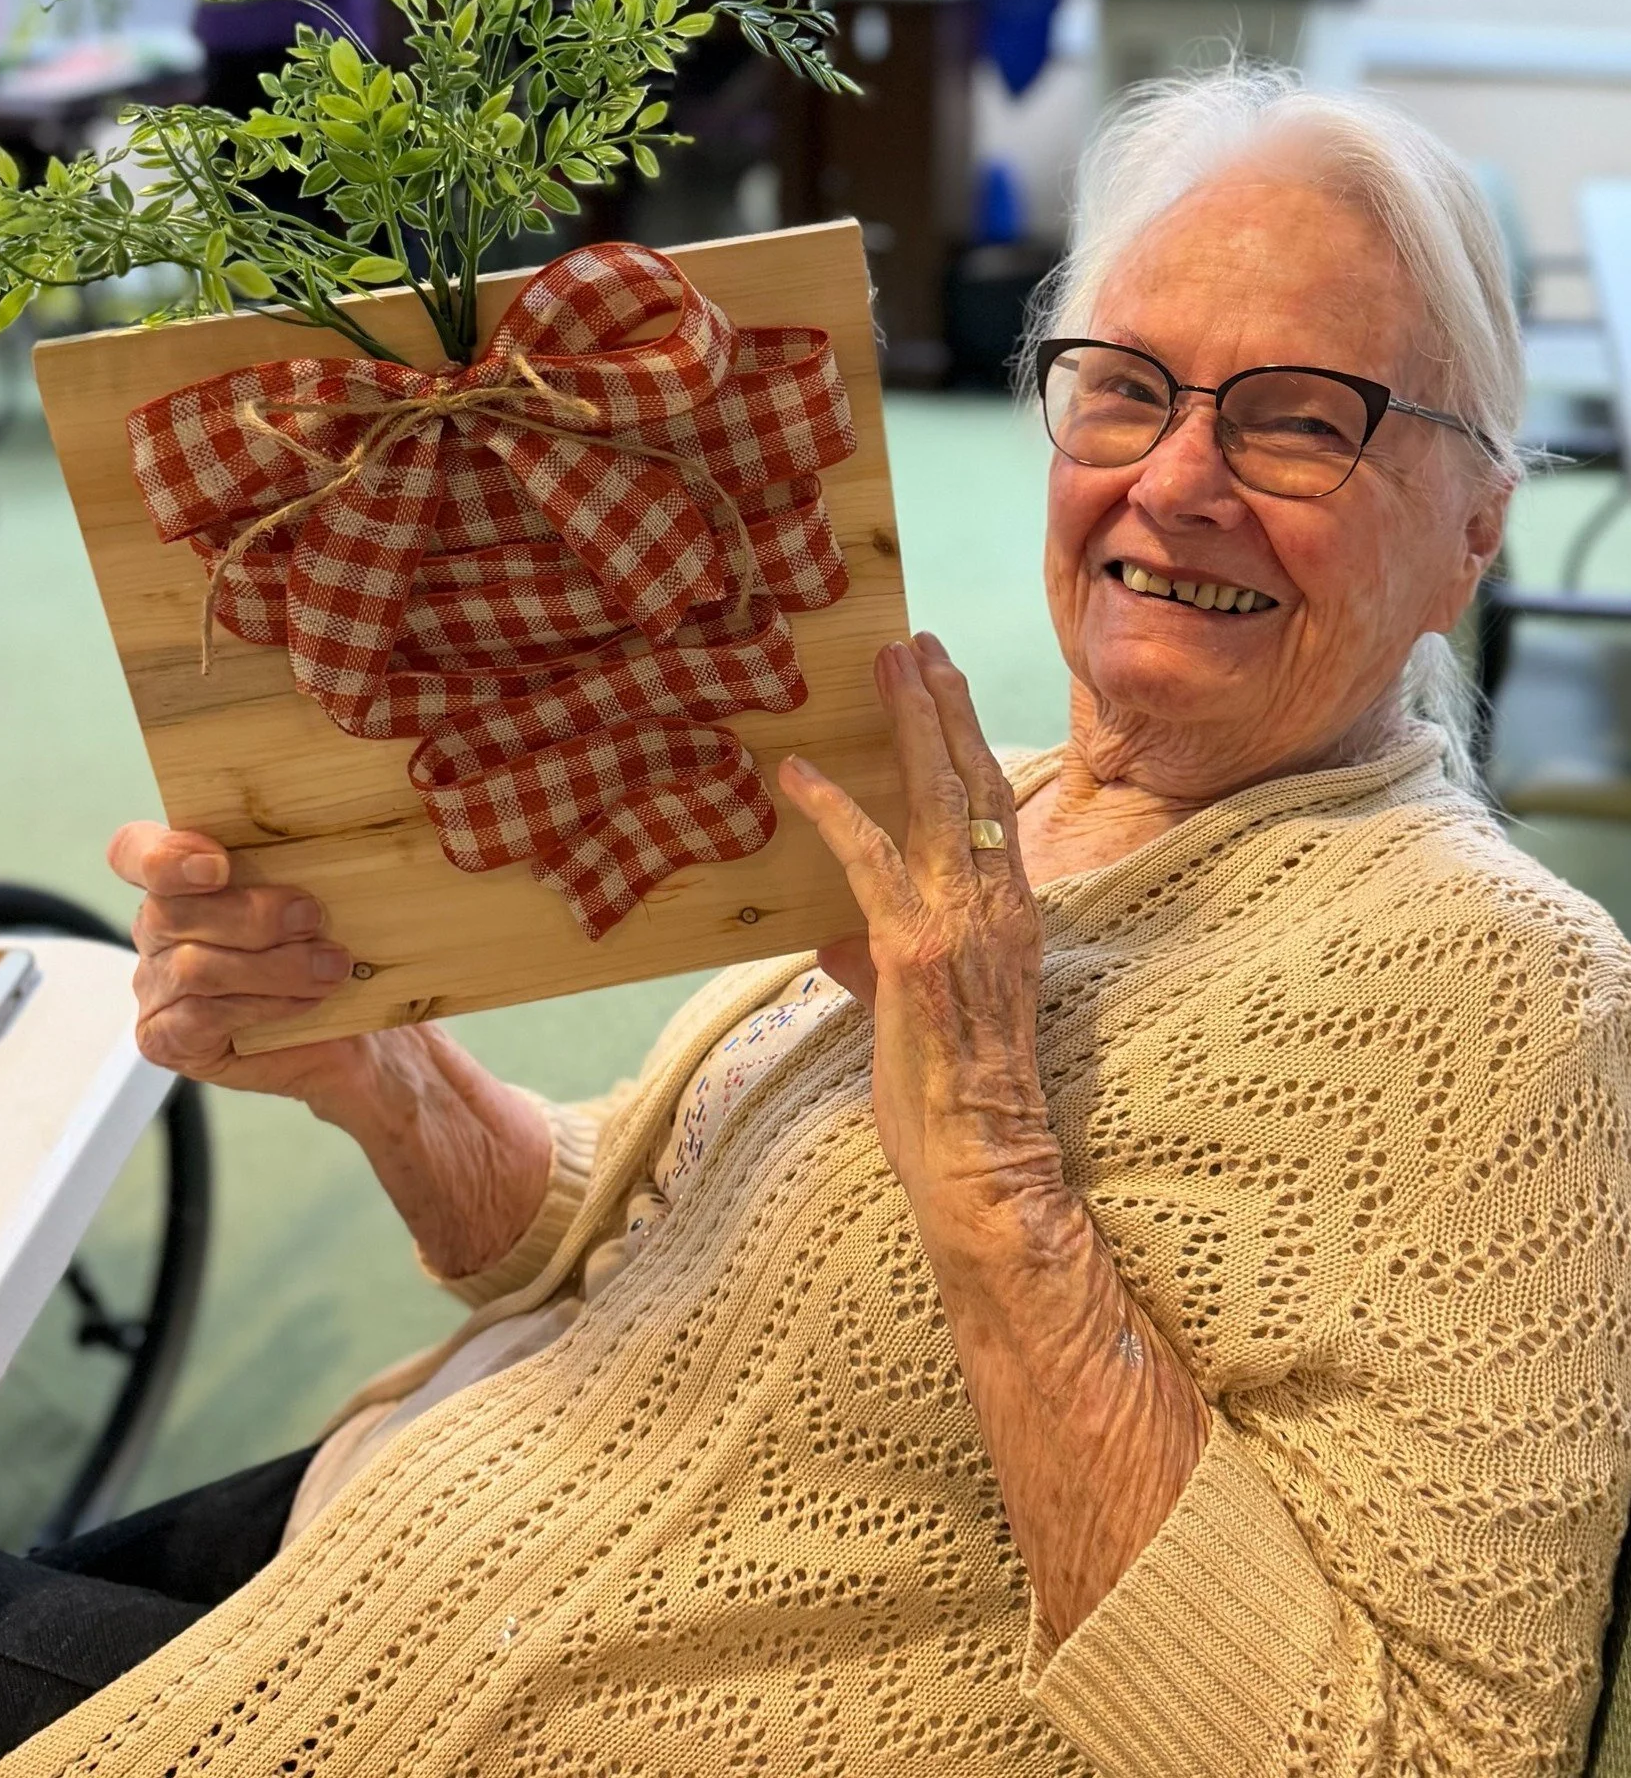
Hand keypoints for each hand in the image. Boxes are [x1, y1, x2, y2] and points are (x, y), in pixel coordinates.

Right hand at [109, 822, 554, 1275]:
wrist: (361, 1033)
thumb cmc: (338, 951)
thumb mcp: (327, 894)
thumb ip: (303, 863)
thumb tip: (335, 826)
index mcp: (182, 878)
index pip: (134, 851)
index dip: (164, 854)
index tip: (220, 864)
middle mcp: (159, 928)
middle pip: (171, 909)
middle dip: (252, 915)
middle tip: (313, 918)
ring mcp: (156, 985)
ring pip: (194, 967)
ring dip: (273, 966)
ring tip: (330, 968)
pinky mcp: (167, 1037)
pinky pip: (202, 1016)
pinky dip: (264, 1005)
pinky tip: (305, 1002)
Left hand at [779, 633, 1056, 1214]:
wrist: (984, 1162)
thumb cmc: (955, 1100)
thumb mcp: (917, 1013)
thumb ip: (879, 962)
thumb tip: (835, 941)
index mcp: (1009, 914)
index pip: (992, 806)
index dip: (967, 739)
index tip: (944, 682)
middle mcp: (997, 906)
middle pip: (974, 781)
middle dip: (943, 705)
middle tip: (916, 644)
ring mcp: (959, 924)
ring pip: (938, 800)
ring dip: (910, 725)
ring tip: (887, 664)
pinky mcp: (913, 951)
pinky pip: (871, 861)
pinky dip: (834, 813)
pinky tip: (798, 775)